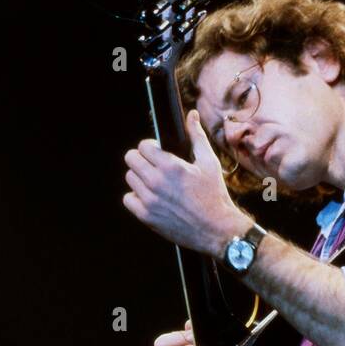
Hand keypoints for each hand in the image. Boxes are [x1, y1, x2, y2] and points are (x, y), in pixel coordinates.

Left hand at [123, 110, 249, 257]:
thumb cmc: (214, 195)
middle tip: (153, 166)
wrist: (216, 230)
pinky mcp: (147, 217)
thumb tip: (192, 115)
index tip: (157, 152)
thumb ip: (197, 136)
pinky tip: (150, 197)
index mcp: (171, 166)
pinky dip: (136, 197)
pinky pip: (128, 199)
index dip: (150, 147)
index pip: (143, 146)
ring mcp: (150, 200)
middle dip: (141, 159)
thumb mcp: (209, 162)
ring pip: (130, 178)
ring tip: (154, 182)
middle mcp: (156, 182)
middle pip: (131, 159)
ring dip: (139, 177)